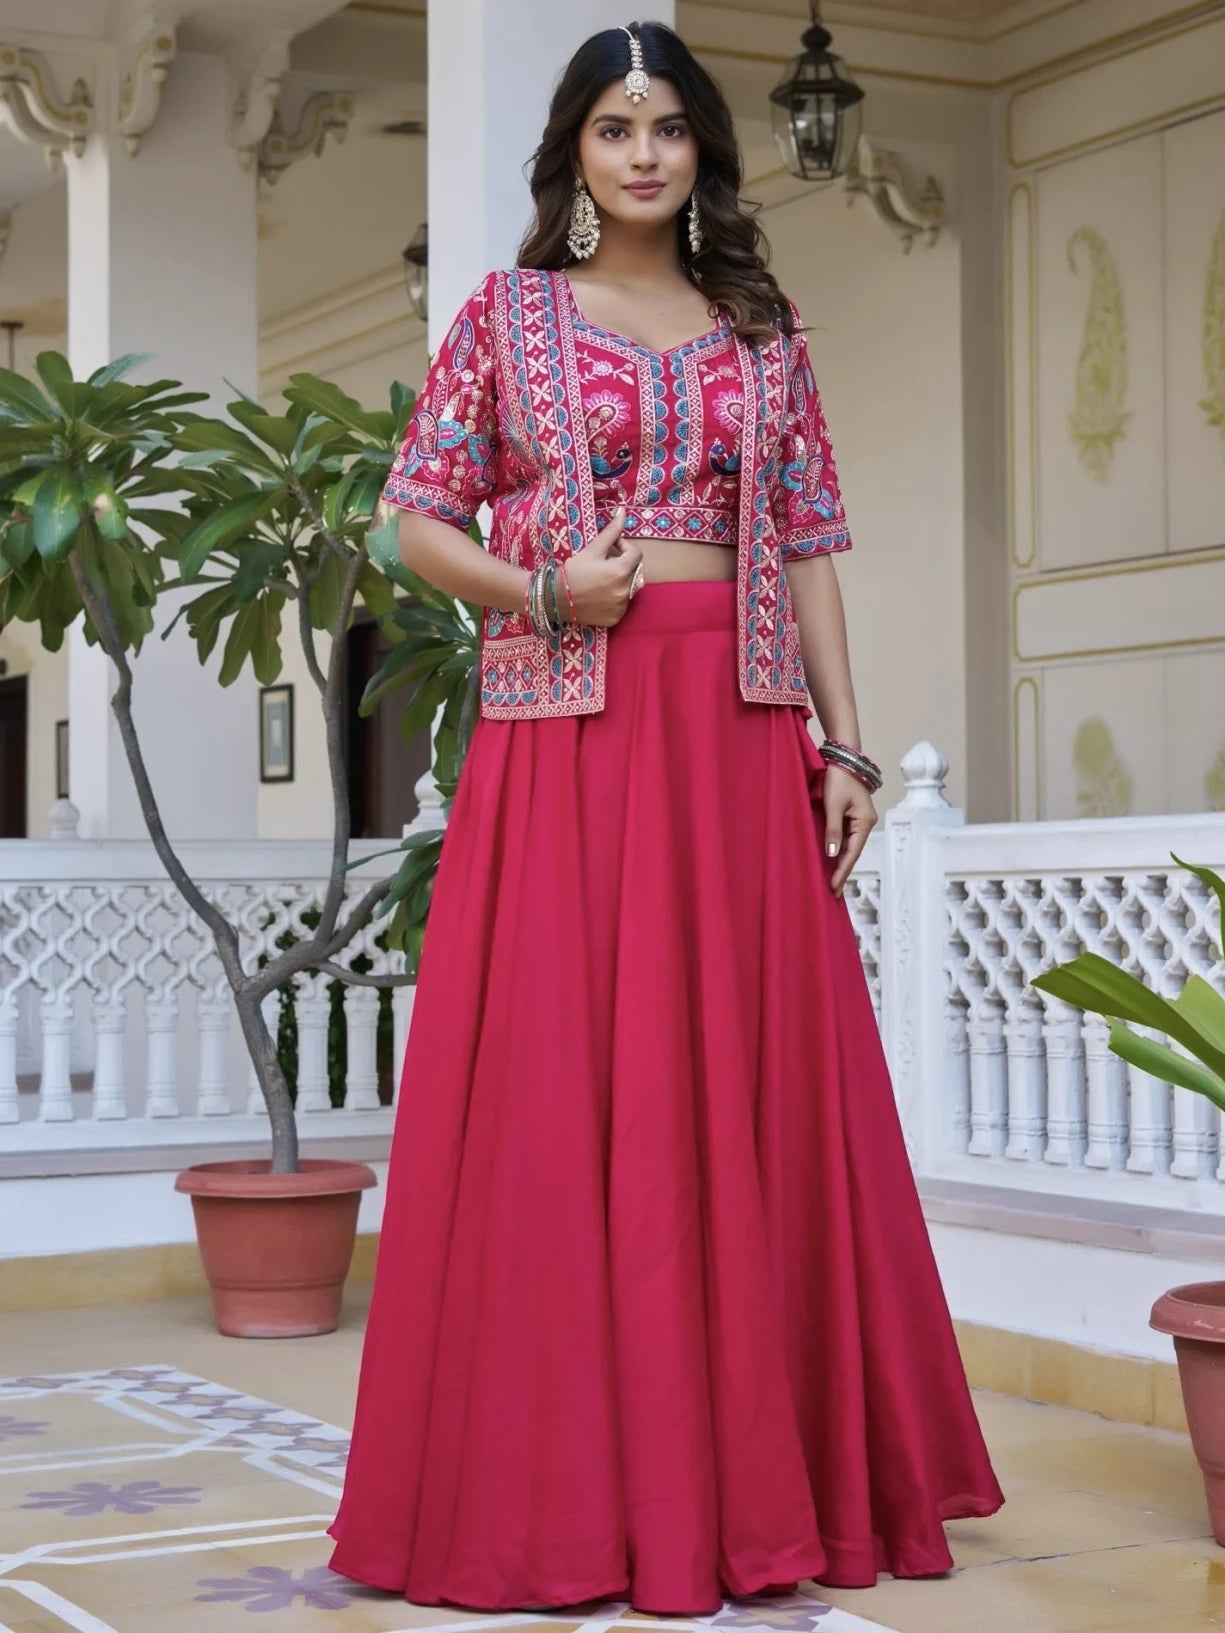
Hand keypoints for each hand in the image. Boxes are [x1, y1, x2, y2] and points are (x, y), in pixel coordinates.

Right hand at [564, 506, 643, 626]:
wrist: (554, 598)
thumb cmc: (573, 571)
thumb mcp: (592, 549)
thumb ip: (611, 531)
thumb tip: (623, 510)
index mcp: (620, 571)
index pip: (636, 554)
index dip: (624, 547)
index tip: (610, 548)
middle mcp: (624, 591)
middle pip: (633, 571)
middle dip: (622, 565)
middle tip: (603, 564)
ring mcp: (620, 607)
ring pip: (628, 588)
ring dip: (619, 581)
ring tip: (600, 580)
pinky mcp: (615, 618)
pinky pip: (622, 604)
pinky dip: (615, 599)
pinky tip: (599, 595)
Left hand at [823, 766, 876, 895]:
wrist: (843, 759)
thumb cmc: (838, 779)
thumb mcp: (833, 805)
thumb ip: (833, 830)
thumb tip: (831, 855)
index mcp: (865, 822)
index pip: (852, 853)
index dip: (842, 871)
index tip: (834, 887)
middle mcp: (865, 823)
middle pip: (853, 852)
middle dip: (842, 871)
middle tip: (833, 892)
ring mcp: (860, 820)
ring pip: (849, 847)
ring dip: (840, 862)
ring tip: (832, 881)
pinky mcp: (853, 816)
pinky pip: (846, 838)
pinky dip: (839, 850)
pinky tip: (832, 860)